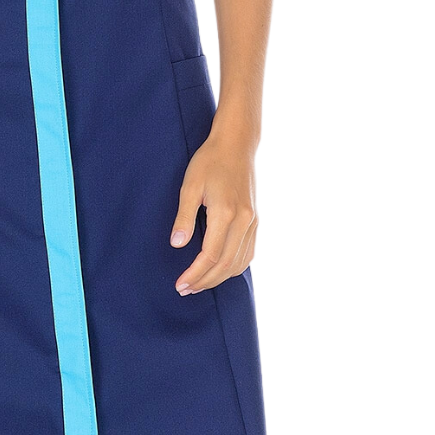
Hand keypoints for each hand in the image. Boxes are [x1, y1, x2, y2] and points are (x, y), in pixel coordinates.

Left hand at [170, 125, 259, 293]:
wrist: (236, 145)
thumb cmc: (210, 161)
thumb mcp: (190, 186)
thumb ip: (184, 217)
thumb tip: (177, 245)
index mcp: (227, 213)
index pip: (210, 256)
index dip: (194, 274)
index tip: (180, 284)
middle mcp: (244, 222)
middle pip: (225, 265)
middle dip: (204, 281)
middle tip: (185, 289)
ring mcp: (253, 222)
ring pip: (239, 262)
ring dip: (219, 278)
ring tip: (199, 283)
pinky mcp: (256, 220)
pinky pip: (249, 253)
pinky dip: (236, 267)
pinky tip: (222, 270)